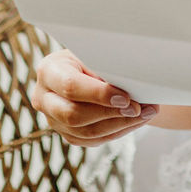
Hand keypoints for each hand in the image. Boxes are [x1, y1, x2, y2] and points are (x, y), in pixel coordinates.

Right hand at [30, 48, 159, 145]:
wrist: (85, 65)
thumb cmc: (92, 53)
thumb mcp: (94, 51)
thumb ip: (104, 65)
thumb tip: (130, 81)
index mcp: (49, 70)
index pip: (70, 87)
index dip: (99, 94)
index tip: (126, 97)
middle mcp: (44, 98)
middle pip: (73, 115)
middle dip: (110, 113)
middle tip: (139, 108)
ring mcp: (53, 119)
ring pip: (86, 132)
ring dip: (120, 125)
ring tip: (146, 113)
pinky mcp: (67, 133)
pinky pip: (92, 140)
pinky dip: (117, 131)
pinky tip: (136, 121)